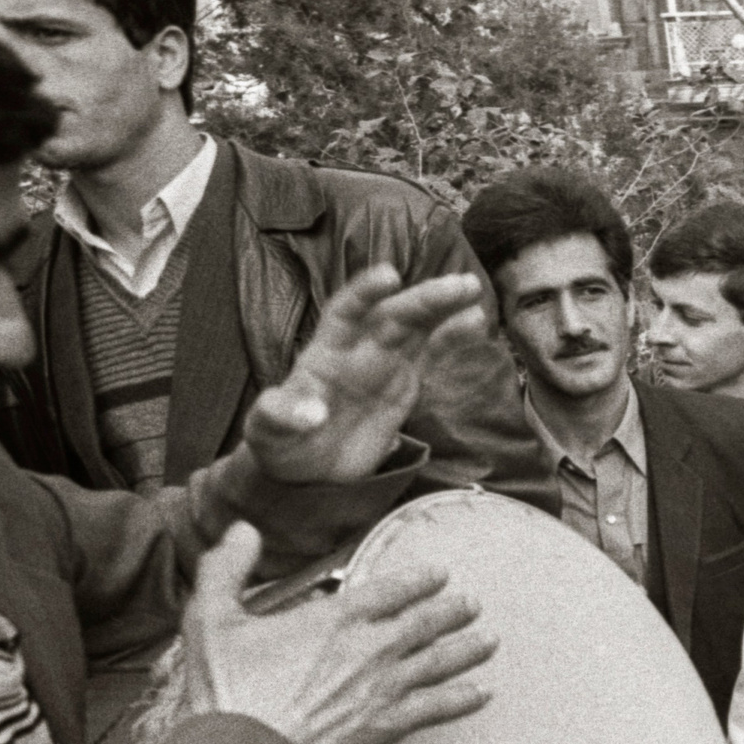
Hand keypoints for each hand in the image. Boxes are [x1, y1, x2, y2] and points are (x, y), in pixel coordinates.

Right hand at [179, 521, 493, 743]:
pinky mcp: (387, 725)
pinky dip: (463, 701)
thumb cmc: (227, 688)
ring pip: (439, 662)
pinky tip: (482, 695)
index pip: (390, 590)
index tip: (439, 575)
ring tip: (489, 641)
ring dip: (467, 650)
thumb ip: (228, 568)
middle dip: (452, 612)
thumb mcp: (211, 617)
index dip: (418, 580)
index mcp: (334, 619)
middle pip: (424, 623)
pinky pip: (436, 709)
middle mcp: (369, 649)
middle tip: (473, 605)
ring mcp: (383, 688)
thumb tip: (242, 531)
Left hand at [245, 265, 492, 484]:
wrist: (306, 467)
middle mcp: (358, 351)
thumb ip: (282, 417)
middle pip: (393, 317)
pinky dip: (452, 338)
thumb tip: (311, 413)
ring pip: (417, 329)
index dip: (366, 293)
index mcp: (324, 353)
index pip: (345, 313)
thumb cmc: (282, 442)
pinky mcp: (406, 384)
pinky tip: (475, 321)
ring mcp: (384, 366)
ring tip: (473, 291)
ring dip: (443, 308)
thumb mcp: (268, 431)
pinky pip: (432, 355)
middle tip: (460, 285)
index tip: (389, 276)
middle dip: (424, 299)